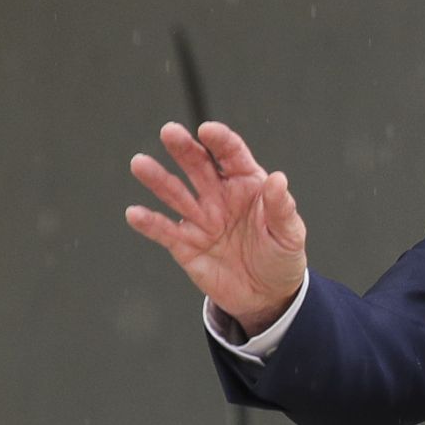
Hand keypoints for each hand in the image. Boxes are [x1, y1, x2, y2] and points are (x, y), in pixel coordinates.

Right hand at [125, 121, 306, 334]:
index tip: (207, 130)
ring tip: (140, 164)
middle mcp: (219, 196)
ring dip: (157, 179)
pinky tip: (135, 213)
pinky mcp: (186, 244)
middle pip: (198, 165)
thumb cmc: (281, 256)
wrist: (267, 295)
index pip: (232, 155)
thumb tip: (278, 179)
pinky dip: (149, 222)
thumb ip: (282, 208)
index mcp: (247, 184)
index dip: (220, 141)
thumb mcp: (290, 233)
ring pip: (175, 193)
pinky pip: (164, 231)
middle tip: (169, 131)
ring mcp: (200, 219)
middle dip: (184, 148)